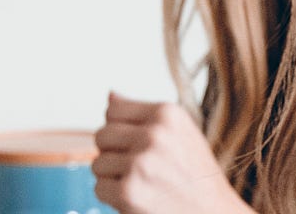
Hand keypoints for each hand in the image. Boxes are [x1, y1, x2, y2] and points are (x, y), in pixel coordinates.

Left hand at [91, 93, 253, 213]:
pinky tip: (140, 200)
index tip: (141, 148)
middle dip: (114, 155)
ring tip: (145, 186)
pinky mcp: (129, 191)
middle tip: (143, 171)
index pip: (113, 110)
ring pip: (98, 164)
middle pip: (101, 136)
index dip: (121, 132)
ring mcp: (140, 163)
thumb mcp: (180, 135)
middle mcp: (154, 134)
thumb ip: (144, 116)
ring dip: (115, 179)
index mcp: (166, 114)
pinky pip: (99, 188)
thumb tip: (110, 95)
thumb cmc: (197, 178)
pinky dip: (114, 199)